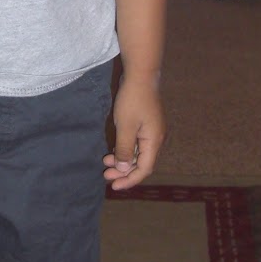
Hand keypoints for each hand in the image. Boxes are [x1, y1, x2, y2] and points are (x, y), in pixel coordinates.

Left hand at [102, 75, 165, 190]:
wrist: (141, 75)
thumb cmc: (133, 100)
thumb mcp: (125, 127)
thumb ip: (125, 150)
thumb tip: (125, 169)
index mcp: (153, 142)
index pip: (144, 169)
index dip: (130, 179)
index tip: (114, 186)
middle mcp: (155, 139)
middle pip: (142, 163)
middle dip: (124, 172)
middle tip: (105, 176)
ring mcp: (151, 131)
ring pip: (138, 153)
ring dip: (123, 161)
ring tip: (106, 163)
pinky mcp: (145, 124)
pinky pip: (136, 143)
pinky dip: (125, 150)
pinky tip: (113, 151)